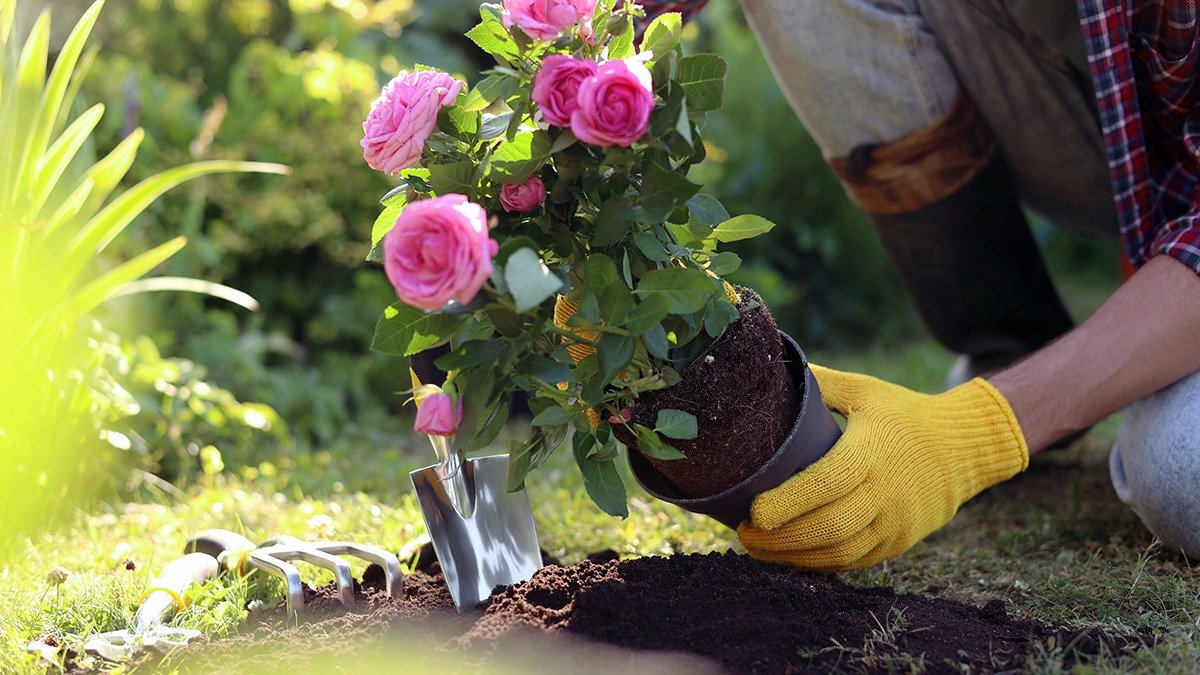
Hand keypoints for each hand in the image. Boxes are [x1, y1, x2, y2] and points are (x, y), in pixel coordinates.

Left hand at [737, 365, 1028, 571]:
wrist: (965, 449)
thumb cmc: (905, 415)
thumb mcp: (867, 391)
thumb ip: (823, 383)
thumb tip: (775, 368)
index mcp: (872, 453)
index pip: (826, 484)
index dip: (787, 503)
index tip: (753, 512)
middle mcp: (885, 493)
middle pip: (828, 527)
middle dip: (781, 538)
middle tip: (744, 534)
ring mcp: (894, 523)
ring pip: (839, 552)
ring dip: (793, 557)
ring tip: (758, 549)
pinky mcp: (898, 542)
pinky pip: (853, 562)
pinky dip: (818, 564)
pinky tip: (790, 557)